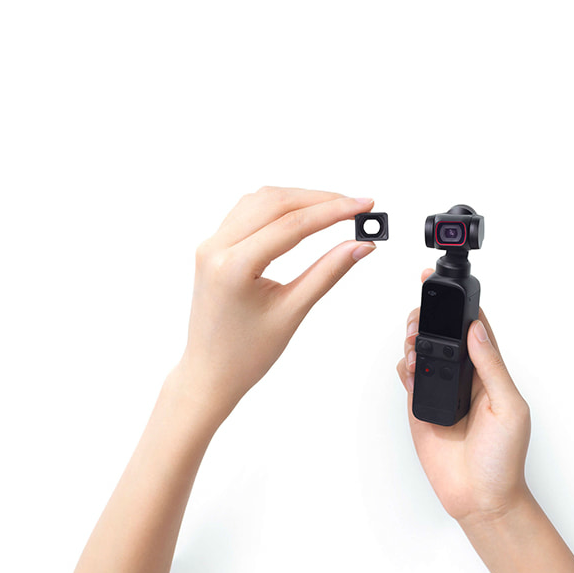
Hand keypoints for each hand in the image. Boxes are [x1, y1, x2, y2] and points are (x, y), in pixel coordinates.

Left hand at [168, 186, 375, 429]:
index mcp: (232, 267)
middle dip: (320, 199)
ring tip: (335, 209)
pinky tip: (303, 214)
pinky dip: (279, 207)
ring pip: (261, 201)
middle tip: (356, 206)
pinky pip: (248, 212)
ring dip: (299, 199)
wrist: (209, 374)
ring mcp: (211, 245)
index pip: (292, 225)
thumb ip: (328, 272)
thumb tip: (360, 245)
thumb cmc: (245, 354)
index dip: (333, 211)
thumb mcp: (292, 311)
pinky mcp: (214, 247)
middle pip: (276, 202)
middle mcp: (215, 248)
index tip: (364, 206)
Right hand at [397, 269, 531, 525]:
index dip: (463, 307)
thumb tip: (477, 330)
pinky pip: (408, 378)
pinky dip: (405, 367)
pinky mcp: (420, 407)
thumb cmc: (504, 458)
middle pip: (443, 335)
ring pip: (422, 351)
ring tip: (414, 342)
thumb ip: (491, 366)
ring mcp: (440, 391)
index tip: (449, 287)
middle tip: (421, 316)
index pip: (476, 330)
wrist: (480, 499)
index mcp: (490, 373)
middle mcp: (464, 378)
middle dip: (429, 319)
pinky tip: (410, 366)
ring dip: (414, 339)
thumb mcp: (508, 406)